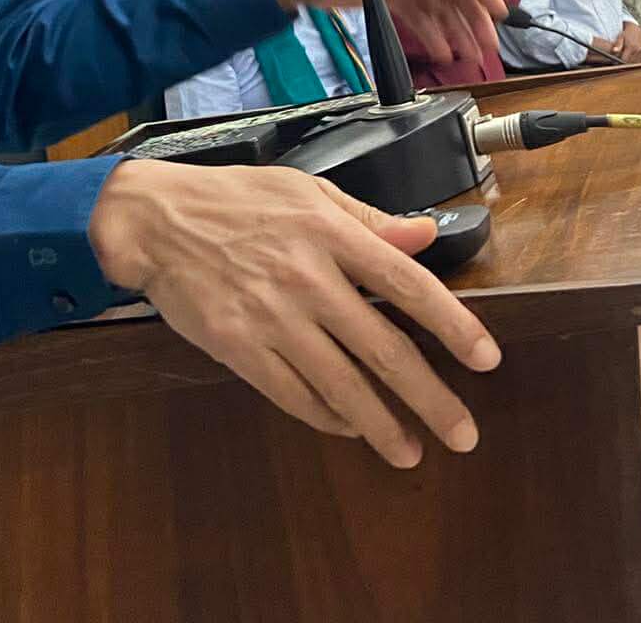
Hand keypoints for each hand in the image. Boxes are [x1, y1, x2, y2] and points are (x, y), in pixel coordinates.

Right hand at [88, 160, 500, 465]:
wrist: (154, 220)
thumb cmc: (235, 199)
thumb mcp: (306, 190)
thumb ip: (368, 219)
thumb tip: (424, 236)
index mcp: (330, 232)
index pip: (407, 284)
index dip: (452, 324)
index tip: (485, 359)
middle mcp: (307, 278)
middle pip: (382, 348)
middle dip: (429, 397)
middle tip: (463, 434)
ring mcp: (271, 317)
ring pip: (341, 384)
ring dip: (380, 425)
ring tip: (411, 451)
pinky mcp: (237, 347)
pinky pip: (293, 394)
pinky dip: (327, 416)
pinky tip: (350, 428)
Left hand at [617, 21, 640, 62]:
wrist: (636, 29)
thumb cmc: (627, 33)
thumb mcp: (621, 37)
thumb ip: (618, 45)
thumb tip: (614, 50)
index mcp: (631, 46)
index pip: (625, 60)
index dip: (621, 60)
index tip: (620, 57)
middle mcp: (639, 50)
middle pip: (630, 62)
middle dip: (626, 61)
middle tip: (625, 56)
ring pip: (637, 63)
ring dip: (633, 62)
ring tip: (630, 56)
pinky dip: (640, 62)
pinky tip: (636, 58)